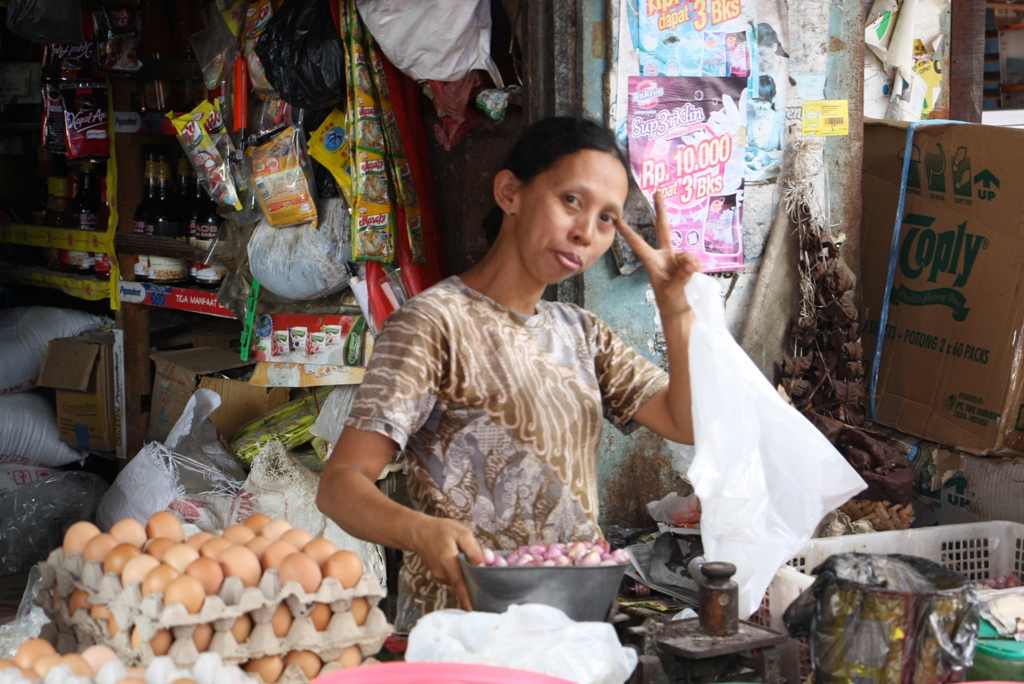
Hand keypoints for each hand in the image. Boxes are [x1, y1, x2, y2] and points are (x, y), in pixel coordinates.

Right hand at [410, 515, 482, 610]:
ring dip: (470, 578)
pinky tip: (465, 565)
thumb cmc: (441, 530)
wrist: (419, 533)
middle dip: (477, 587)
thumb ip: (473, 551)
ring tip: (476, 566)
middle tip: (492, 588)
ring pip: (460, 582)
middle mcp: (442, 573)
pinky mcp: (440, 578)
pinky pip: (456, 579)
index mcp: (447, 559)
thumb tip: (484, 567)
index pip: (460, 583)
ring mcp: (439, 577)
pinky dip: (463, 575)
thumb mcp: (461, 533)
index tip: (475, 612)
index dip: (468, 599)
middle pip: (463, 585)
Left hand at [616, 191, 701, 321]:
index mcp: (653, 262)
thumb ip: (682, 277)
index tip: (617, 219)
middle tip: (658, 192)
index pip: (639, 244)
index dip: (628, 233)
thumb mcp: (673, 292)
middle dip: (661, 210)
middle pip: (663, 228)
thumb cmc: (671, 303)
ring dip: (690, 266)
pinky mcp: (689, 263)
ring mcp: (678, 258)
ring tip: (688, 281)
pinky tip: (695, 277)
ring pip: (686, 253)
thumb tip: (690, 263)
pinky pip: (695, 260)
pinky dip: (697, 269)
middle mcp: (664, 256)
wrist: (682, 311)